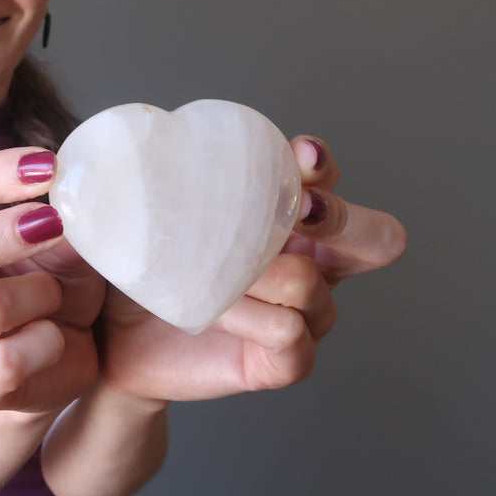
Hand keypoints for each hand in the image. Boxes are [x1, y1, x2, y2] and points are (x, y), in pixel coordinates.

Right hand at [0, 148, 102, 413]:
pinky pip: (6, 361)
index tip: (50, 166)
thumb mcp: (62, 242)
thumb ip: (60, 215)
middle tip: (54, 223)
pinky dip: (47, 343)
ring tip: (60, 294)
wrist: (66, 358)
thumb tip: (82, 183)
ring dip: (39, 292)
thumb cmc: (55, 285)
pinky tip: (59, 337)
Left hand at [98, 136, 406, 402]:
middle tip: (298, 213)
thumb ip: (169, 178)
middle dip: (343, 218)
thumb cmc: (145, 271)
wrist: (117, 341)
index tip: (299, 157)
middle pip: (378, 238)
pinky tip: (213, 314)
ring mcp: (305, 314)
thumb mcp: (155, 218)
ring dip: (256, 277)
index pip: (326, 177)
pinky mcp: (286, 361)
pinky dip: (249, 318)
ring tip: (206, 281)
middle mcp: (312, 264)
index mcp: (288, 219)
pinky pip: (289, 331)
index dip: (320, 164)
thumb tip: (149, 134)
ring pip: (310, 284)